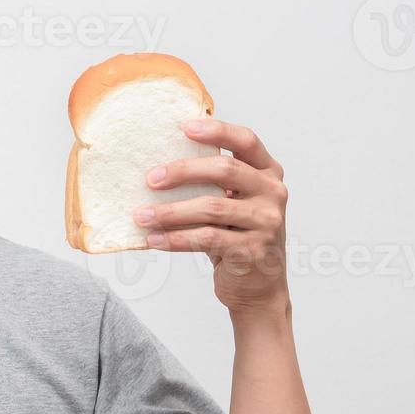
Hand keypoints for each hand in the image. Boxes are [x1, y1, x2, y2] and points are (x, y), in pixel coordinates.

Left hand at [132, 119, 289, 315]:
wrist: (258, 286)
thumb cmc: (236, 236)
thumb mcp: (233, 203)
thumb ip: (214, 183)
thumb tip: (158, 166)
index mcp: (268, 173)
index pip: (246, 141)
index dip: (217, 130)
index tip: (184, 127)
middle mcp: (273, 193)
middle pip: (226, 170)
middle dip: (183, 172)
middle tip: (150, 179)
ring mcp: (266, 222)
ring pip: (212, 208)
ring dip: (170, 212)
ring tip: (142, 215)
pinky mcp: (253, 250)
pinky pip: (207, 239)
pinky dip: (176, 239)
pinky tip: (154, 240)